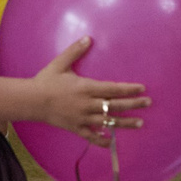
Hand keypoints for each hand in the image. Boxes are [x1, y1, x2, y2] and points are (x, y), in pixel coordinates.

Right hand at [29, 36, 149, 144]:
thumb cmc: (46, 81)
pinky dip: (102, 140)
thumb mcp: (60, 63)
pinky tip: (112, 142)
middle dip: (133, 104)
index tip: (142, 88)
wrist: (31, 101)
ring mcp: (82, 118)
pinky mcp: (76, 128)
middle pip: (114, 105)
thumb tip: (89, 38)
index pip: (112, 89)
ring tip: (140, 123)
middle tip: (148, 103)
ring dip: (125, 123)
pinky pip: (92, 137)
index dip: (128, 89)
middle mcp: (87, 104)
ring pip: (108, 122)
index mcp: (85, 88)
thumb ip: (75, 51)